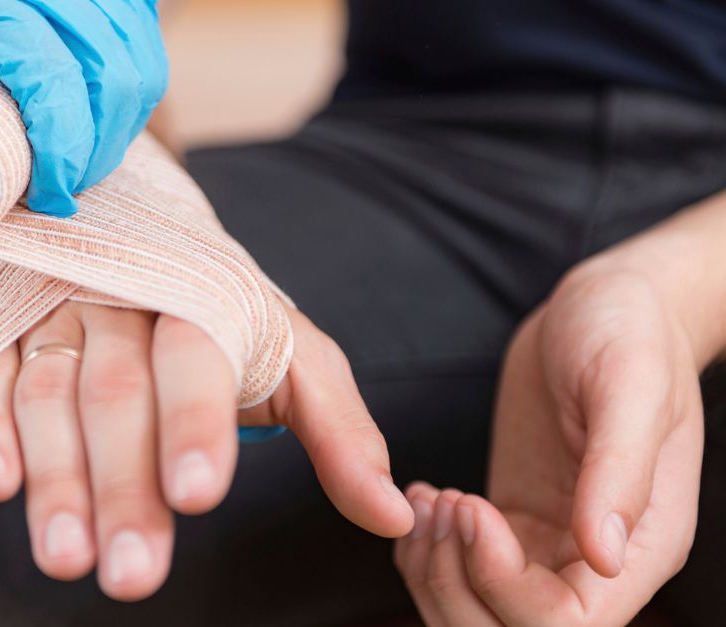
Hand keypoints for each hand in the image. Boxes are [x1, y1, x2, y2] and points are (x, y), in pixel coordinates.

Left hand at [0, 0, 167, 215]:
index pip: (51, 80)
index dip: (60, 152)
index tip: (48, 195)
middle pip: (111, 81)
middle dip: (95, 154)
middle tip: (63, 189)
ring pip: (141, 70)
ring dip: (119, 132)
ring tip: (80, 161)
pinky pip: (147, 52)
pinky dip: (131, 99)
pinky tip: (99, 121)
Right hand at [0, 300, 413, 600]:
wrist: (128, 217)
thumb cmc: (219, 311)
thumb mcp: (290, 355)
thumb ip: (339, 431)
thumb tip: (394, 516)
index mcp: (200, 303)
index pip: (195, 361)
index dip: (195, 425)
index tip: (197, 496)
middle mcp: (120, 303)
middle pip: (117, 396)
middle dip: (122, 488)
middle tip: (132, 575)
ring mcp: (53, 314)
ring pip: (48, 395)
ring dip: (54, 479)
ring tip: (66, 558)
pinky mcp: (0, 328)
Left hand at [395, 267, 704, 624]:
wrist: (604, 304)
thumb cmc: (630, 333)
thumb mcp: (630, 386)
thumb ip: (619, 473)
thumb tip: (603, 556)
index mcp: (640, 545)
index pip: (566, 623)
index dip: (503, 582)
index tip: (473, 507)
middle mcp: (593, 559)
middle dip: (456, 582)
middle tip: (443, 503)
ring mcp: (546, 543)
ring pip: (475, 608)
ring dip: (432, 568)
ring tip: (429, 497)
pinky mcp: (511, 521)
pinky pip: (460, 566)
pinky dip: (424, 545)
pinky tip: (423, 494)